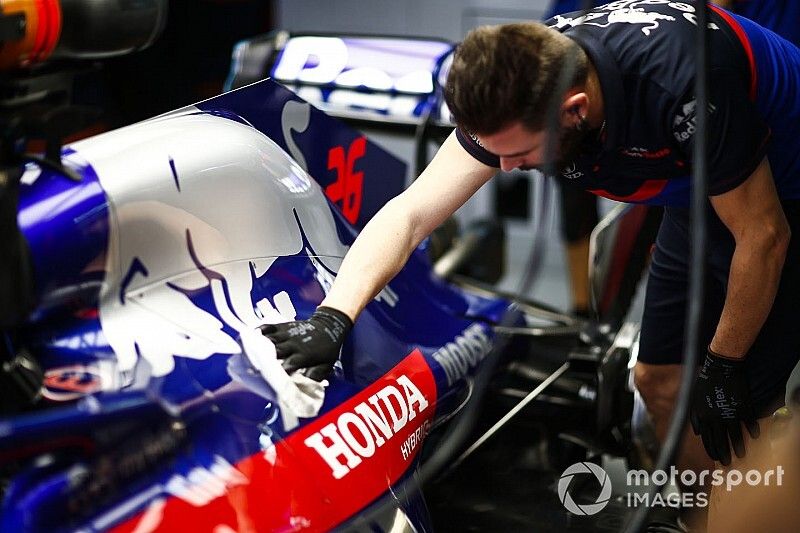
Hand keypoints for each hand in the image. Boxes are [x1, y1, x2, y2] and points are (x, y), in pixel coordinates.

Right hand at [259, 306, 352, 380]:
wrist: (328, 326)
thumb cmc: (326, 349)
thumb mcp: (326, 365)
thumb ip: (315, 376)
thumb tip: (303, 387)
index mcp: (304, 355)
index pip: (291, 364)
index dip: (281, 371)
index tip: (272, 380)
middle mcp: (294, 344)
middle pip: (277, 351)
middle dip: (266, 360)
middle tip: (254, 368)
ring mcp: (287, 334)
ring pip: (270, 339)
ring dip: (259, 346)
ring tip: (247, 354)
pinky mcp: (282, 326)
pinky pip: (268, 327)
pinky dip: (259, 332)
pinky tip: (251, 337)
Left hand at [690, 347, 759, 465]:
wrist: (721, 368)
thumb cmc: (706, 383)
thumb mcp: (694, 399)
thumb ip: (695, 417)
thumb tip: (698, 433)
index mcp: (704, 416)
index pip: (707, 439)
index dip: (711, 450)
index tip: (715, 458)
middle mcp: (717, 418)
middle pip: (721, 441)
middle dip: (724, 454)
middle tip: (728, 463)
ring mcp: (731, 413)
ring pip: (736, 436)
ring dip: (739, 447)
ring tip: (741, 455)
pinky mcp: (743, 407)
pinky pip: (749, 423)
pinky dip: (752, 430)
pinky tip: (755, 437)